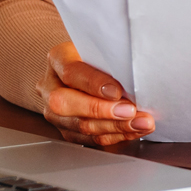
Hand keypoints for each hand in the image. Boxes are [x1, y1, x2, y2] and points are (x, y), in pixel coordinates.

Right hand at [35, 41, 154, 146]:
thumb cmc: (99, 57)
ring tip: (140, 123)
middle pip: (65, 104)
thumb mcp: (103, 51)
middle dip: (102, 111)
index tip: (117, 92)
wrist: (89, 69)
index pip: (70, 71)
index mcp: (58, 59)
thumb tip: (134, 81)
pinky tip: (132, 131)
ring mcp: (53, 111)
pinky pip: (88, 139)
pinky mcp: (65, 129)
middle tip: (130, 112)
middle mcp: (50, 86)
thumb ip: (112, 63)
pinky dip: (113, 136)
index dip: (94, 83)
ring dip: (114, 127)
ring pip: (78, 126)